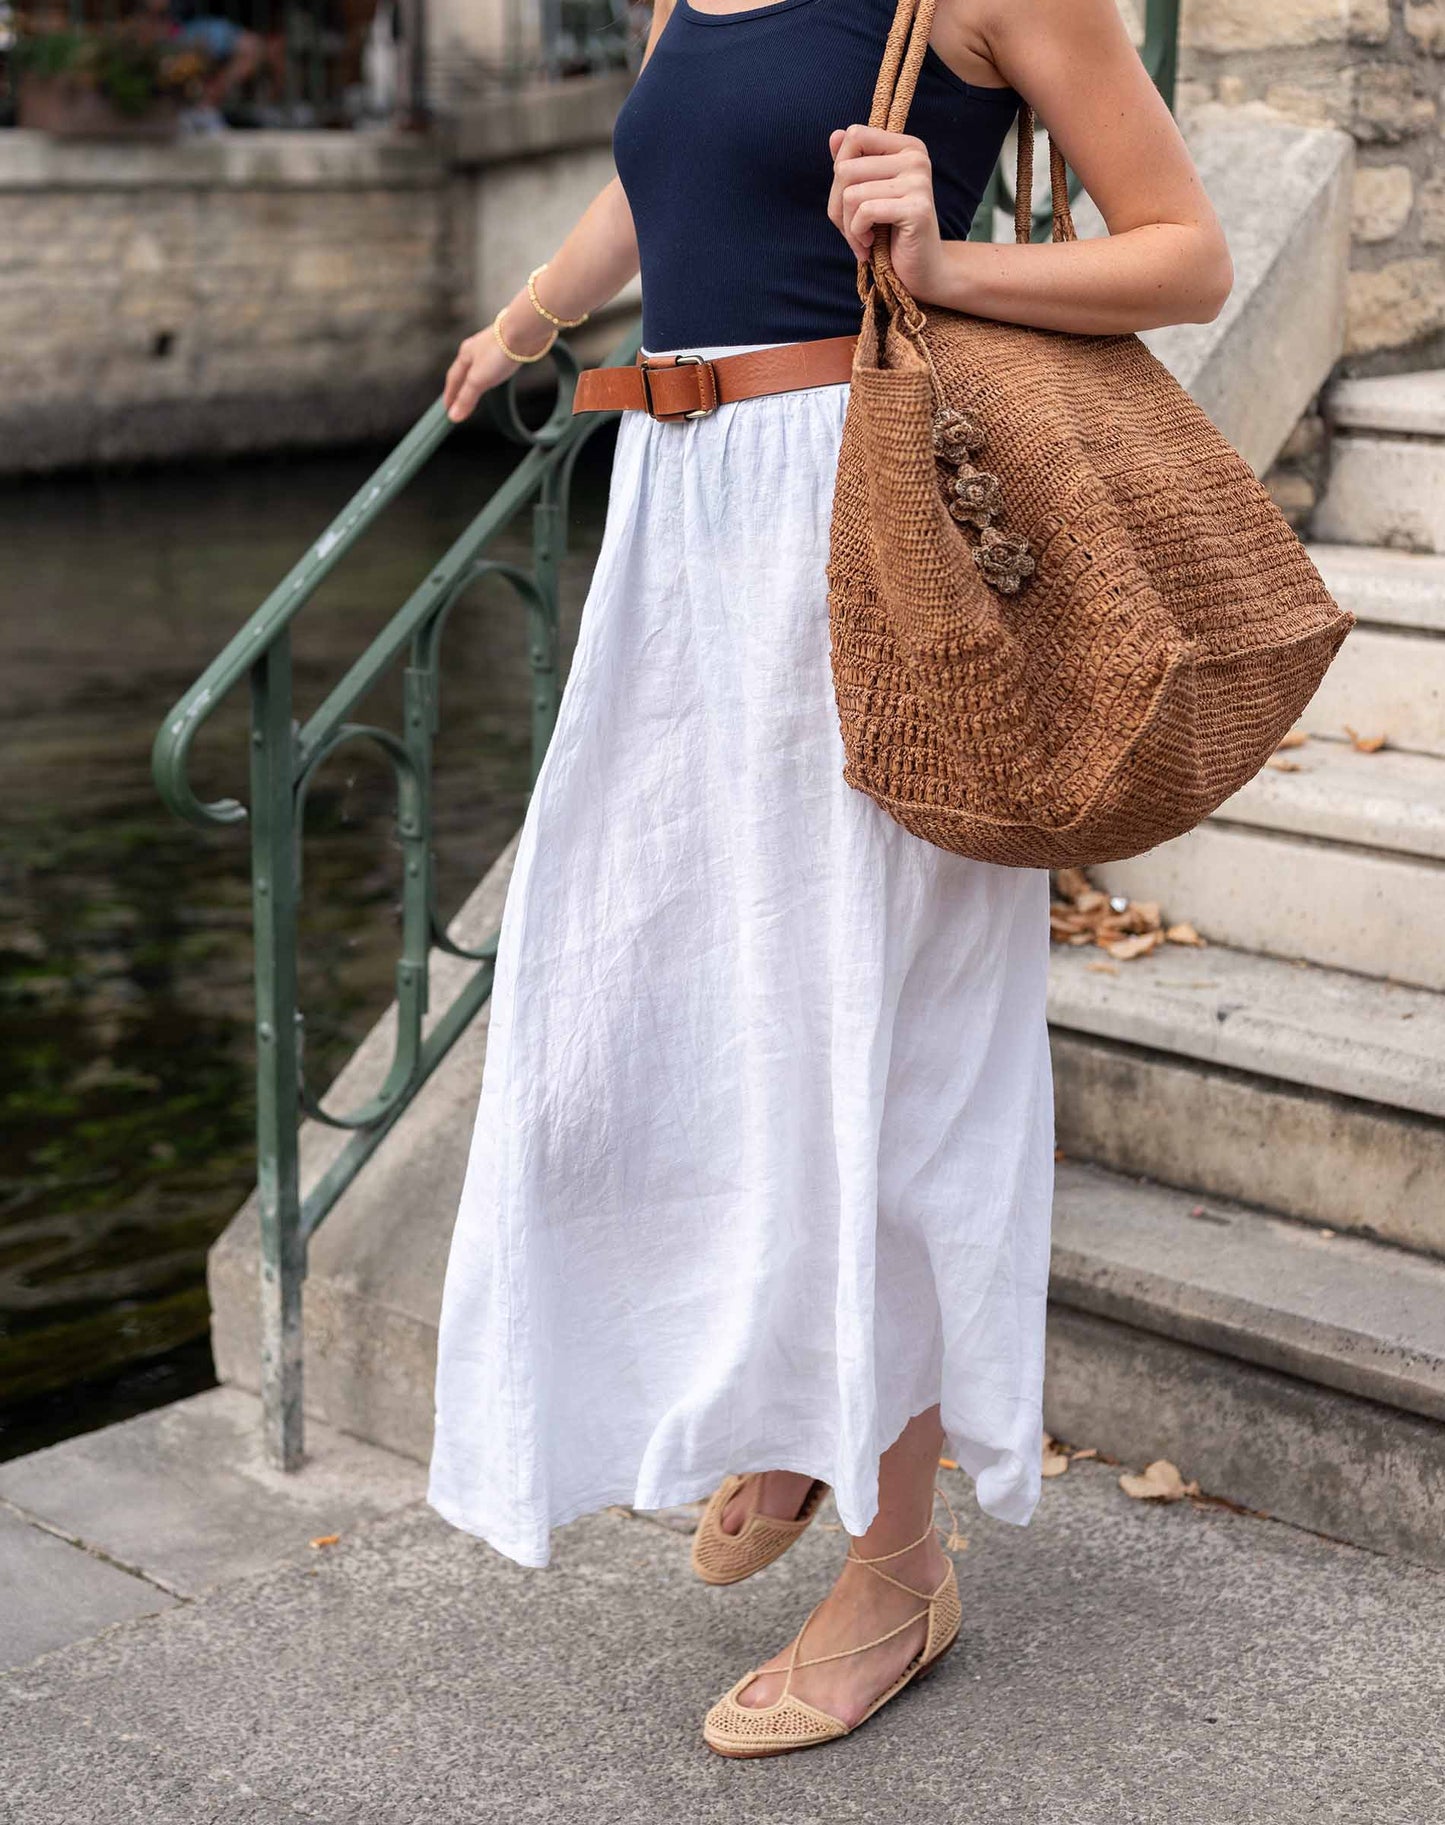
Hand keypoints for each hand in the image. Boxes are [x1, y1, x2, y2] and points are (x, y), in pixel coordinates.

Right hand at [444, 299, 552, 422]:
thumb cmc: (499, 353)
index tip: (447, 409)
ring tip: (476, 389)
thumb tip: (453, 417)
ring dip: (475, 379)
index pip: (453, 379)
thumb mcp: (479, 380)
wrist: (524, 331)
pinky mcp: (507, 346)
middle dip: (460, 387)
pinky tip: (497, 374)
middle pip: (464, 371)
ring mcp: (491, 346)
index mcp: (465, 354)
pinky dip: (490, 372)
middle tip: (459, 401)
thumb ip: (466, 398)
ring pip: (479, 365)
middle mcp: (475, 348)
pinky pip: (494, 362)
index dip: (450, 396)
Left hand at [827, 124, 944, 300]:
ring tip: (860, 239)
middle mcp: (916, 158)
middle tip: (849, 228)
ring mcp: (919, 182)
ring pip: (851, 194)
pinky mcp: (917, 208)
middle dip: (837, 206)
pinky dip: (857, 235)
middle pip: (845, 169)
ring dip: (847, 226)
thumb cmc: (891, 232)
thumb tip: (835, 136)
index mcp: (907, 147)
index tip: (847, 198)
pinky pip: (865, 212)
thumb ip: (853, 164)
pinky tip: (868, 245)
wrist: (923, 270)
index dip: (839, 169)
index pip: (855, 135)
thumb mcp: (867, 194)